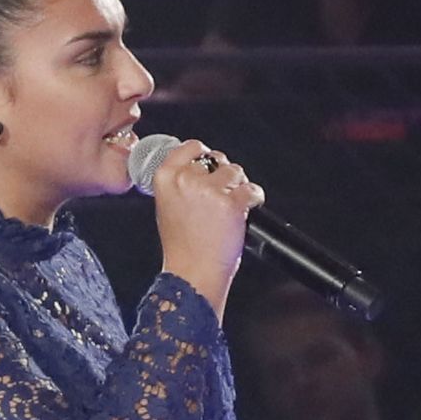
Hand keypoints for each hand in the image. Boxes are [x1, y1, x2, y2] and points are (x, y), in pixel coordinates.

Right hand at [145, 137, 260, 304]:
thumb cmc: (181, 247)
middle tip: (222, 194)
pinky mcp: (231, 203)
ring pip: (236, 171)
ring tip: (232, 206)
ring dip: (239, 186)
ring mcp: (209, 190)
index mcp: (165, 177)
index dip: (205, 153)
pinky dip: (255, 198)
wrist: (192, 273)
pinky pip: (252, 189)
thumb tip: (198, 168)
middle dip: (223, 174)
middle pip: (216, 159)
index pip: (191, 147)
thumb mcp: (167, 206)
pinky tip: (248, 209)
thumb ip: (179, 184)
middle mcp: (186, 179)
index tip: (211, 162)